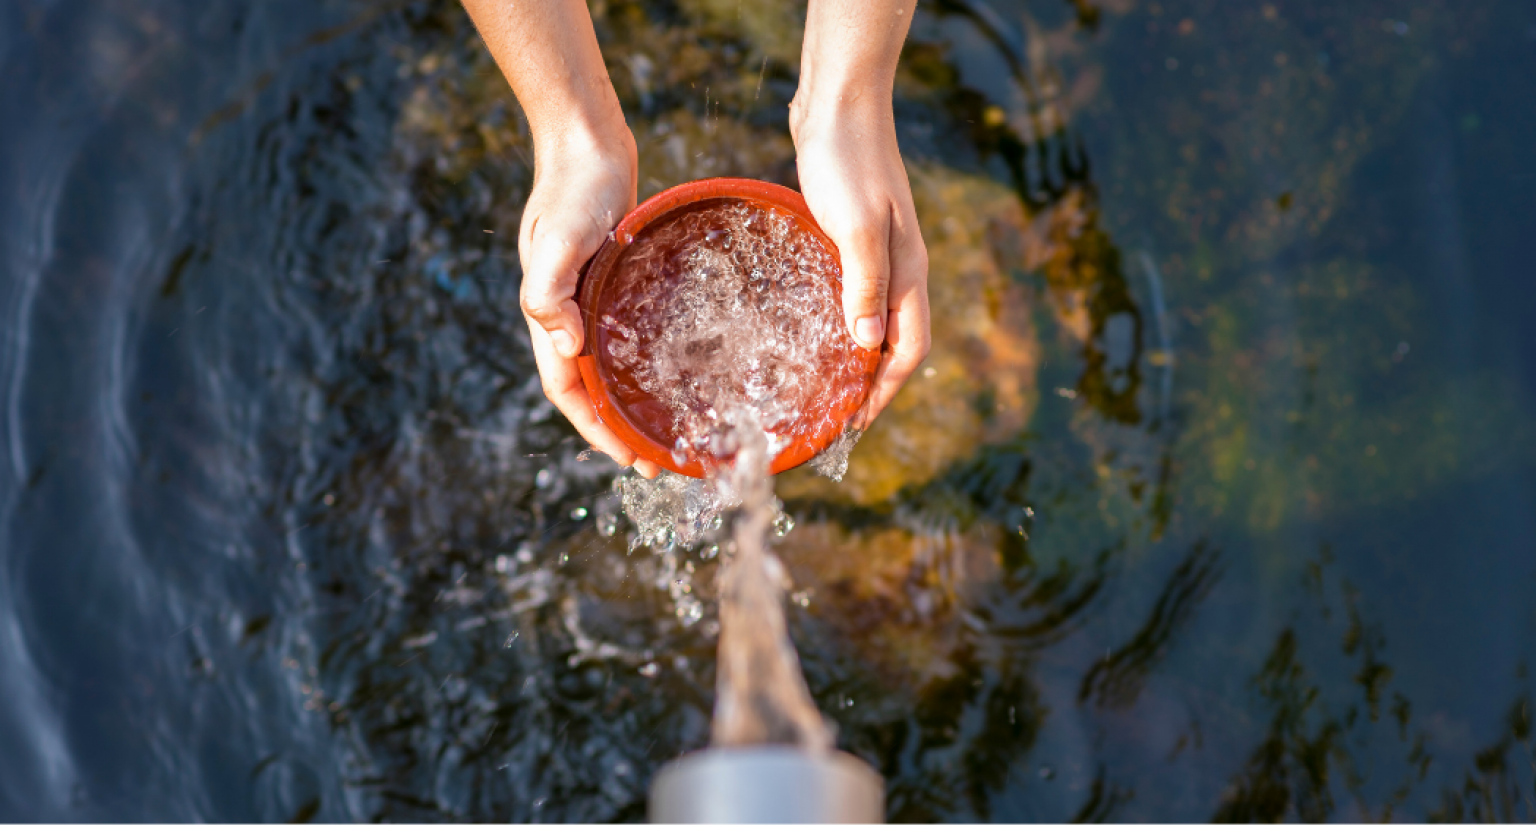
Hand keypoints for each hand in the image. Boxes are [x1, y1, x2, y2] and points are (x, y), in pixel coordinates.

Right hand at [518, 129, 661, 477]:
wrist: (587, 144)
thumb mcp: (557, 239)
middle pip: (590, 388)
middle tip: (660, 461)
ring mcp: (591, 299)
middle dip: (618, 429)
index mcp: (550, 316)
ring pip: (610, 365)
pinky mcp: (614, 282)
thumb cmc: (572, 189)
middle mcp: (569, 315)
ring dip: (632, 401)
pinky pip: (628, 335)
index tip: (629, 458)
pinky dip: (645, 361)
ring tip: (669, 428)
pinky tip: (675, 369)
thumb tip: (566, 347)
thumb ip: (549, 292)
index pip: (568, 390)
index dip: (595, 429)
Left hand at [791, 101, 930, 423]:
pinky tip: (810, 329)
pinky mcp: (853, 237)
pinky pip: (853, 295)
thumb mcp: (855, 226)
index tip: (854, 424)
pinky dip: (840, 322)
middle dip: (873, 385)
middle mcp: (900, 268)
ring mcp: (878, 252)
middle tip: (835, 417)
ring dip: (856, 357)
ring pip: (875, 320)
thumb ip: (864, 284)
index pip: (909, 349)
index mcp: (907, 271)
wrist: (839, 103)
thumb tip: (867, 346)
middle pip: (896, 343)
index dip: (885, 391)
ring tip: (823, 387)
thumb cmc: (847, 160)